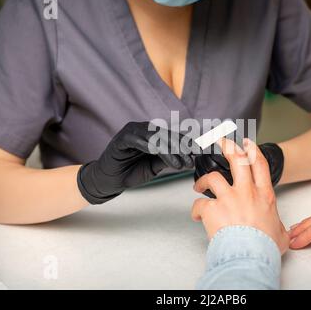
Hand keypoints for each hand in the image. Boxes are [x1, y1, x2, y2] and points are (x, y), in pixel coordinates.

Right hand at [78, 122, 193, 204]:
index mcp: (153, 135)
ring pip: (156, 137)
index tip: (202, 153)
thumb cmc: (130, 172)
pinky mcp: (122, 138)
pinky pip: (139, 140)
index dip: (188, 144)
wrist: (109, 181)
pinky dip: (151, 147)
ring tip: (180, 164)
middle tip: (192, 161)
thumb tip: (189, 157)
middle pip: (167, 135)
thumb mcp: (155, 166)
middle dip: (182, 148)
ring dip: (170, 150)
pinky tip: (163, 157)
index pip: (174, 136)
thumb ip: (168, 159)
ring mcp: (132, 132)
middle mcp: (144, 129)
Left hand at [192, 138, 289, 253]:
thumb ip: (278, 227)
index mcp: (263, 195)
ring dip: (203, 180)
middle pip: (237, 159)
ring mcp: (228, 198)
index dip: (252, 150)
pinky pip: (199, 204)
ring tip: (198, 186)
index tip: (247, 143)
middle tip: (220, 141)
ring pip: (212, 177)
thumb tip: (278, 230)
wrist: (250, 256)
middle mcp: (246, 192)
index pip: (259, 164)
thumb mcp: (280, 234)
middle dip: (227, 146)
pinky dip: (196, 209)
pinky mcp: (212, 208)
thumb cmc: (264, 247)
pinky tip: (197, 216)